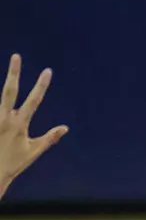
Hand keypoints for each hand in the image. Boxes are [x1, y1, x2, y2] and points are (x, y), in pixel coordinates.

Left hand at [0, 54, 67, 197]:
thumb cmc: (13, 163)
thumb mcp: (33, 151)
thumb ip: (49, 138)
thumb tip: (65, 128)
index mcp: (19, 124)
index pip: (33, 100)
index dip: (41, 85)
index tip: (47, 71)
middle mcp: (4, 118)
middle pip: (9, 90)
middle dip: (14, 72)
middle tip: (16, 56)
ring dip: (7, 83)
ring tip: (11, 67)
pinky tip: (2, 94)